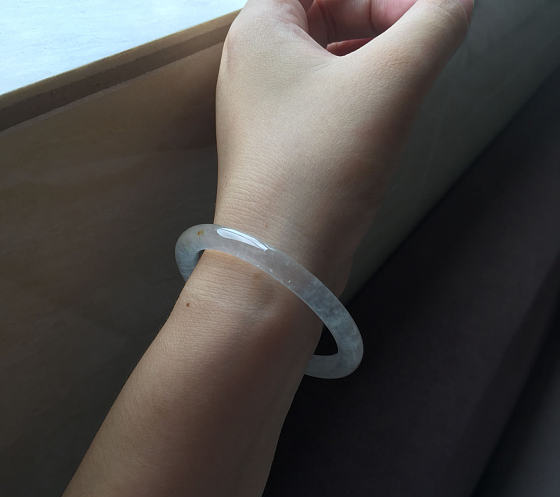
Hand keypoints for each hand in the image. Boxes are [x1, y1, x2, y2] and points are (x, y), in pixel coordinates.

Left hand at [214, 0, 472, 293]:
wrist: (282, 258)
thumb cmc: (320, 165)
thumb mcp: (391, 81)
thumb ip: (434, 25)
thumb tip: (455, 3)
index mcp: (260, 30)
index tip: (423, 15)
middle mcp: (251, 67)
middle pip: (324, 13)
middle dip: (380, 19)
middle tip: (425, 38)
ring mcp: (262, 112)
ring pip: (325, 61)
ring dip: (372, 58)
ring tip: (411, 73)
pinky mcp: (278, 148)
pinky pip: (322, 102)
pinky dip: (356, 95)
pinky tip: (384, 112)